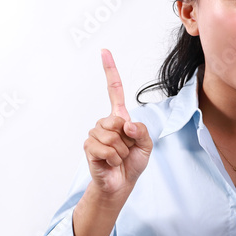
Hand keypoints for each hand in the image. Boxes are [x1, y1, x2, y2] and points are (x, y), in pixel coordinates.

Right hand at [83, 49, 151, 195]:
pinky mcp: (89, 147)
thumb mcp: (147, 145)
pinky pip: (105, 149)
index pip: (114, 90)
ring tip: (119, 158)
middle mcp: (105, 122)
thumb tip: (126, 125)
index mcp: (119, 117)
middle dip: (128, 140)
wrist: (121, 183)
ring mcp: (95, 134)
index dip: (110, 70)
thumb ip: (142, 131)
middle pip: (118, 121)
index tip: (104, 51)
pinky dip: (114, 159)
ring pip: (113, 137)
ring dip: (122, 152)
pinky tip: (111, 163)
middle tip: (126, 151)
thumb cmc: (132, 162)